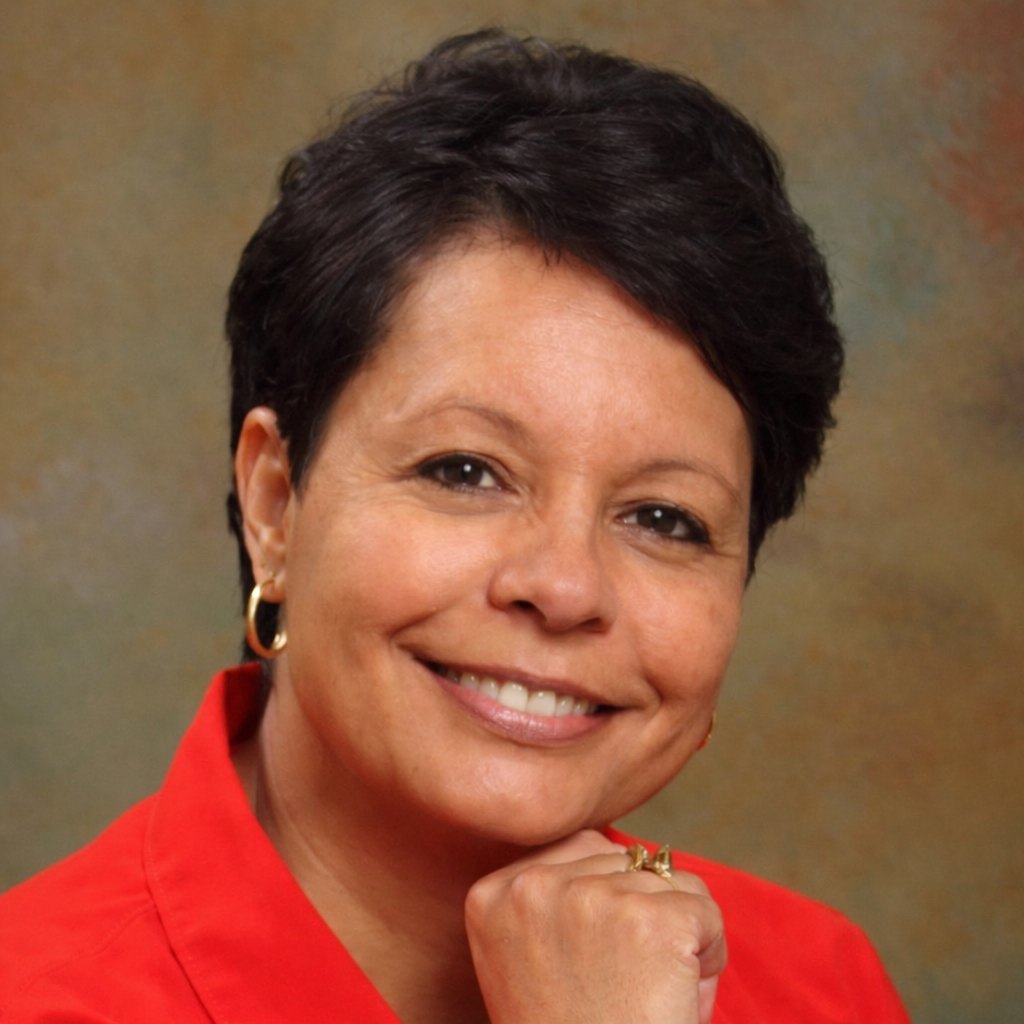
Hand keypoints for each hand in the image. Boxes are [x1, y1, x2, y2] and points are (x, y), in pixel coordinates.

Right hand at [465, 830, 725, 1023]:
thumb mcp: (535, 959)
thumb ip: (560, 898)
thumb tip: (633, 853)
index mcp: (494, 894)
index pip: (582, 849)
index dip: (605, 907)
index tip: (587, 965)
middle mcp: (533, 886)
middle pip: (626, 860)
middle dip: (640, 915)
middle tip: (620, 987)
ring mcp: (590, 898)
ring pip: (670, 882)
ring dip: (674, 935)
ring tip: (644, 994)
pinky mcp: (651, 922)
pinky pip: (705, 911)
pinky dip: (708, 955)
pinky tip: (673, 996)